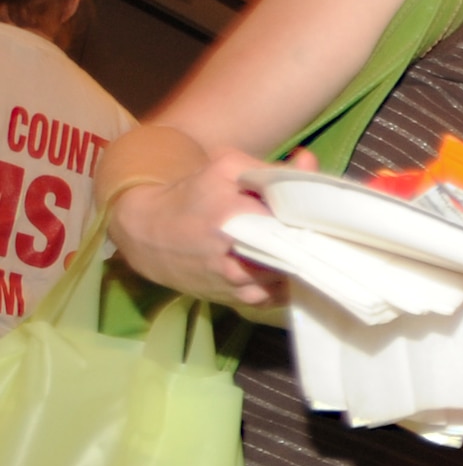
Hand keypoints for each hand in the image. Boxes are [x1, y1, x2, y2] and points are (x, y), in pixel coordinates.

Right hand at [108, 147, 308, 307]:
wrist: (148, 236)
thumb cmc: (191, 197)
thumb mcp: (225, 169)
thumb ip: (271, 169)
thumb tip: (308, 162)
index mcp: (233, 221)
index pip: (293, 222)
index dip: (309, 216)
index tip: (312, 210)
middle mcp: (237, 262)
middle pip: (297, 254)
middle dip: (307, 240)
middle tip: (309, 227)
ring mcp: (242, 287)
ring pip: (291, 277)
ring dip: (297, 261)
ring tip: (294, 244)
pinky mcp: (244, 302)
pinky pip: (281, 294)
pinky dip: (287, 280)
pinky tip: (280, 263)